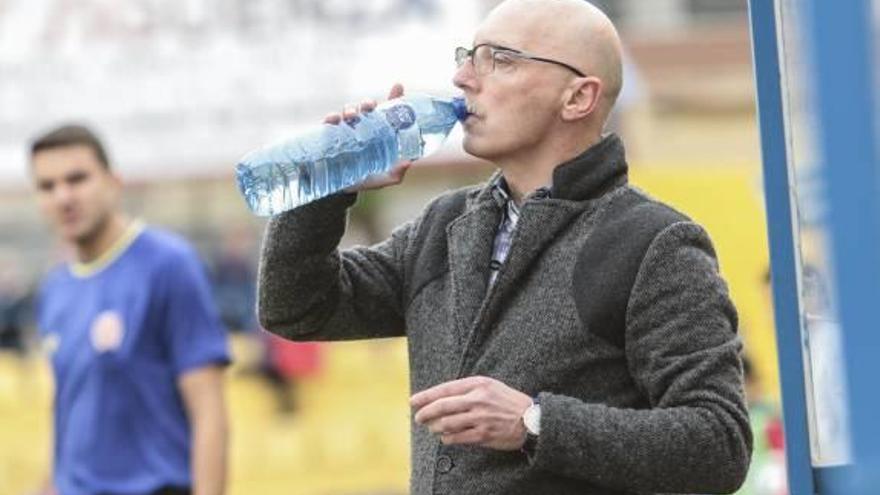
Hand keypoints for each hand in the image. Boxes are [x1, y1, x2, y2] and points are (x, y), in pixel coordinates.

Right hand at [322, 83, 412, 192]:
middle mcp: (364, 127)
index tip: (398, 87)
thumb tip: (408, 162)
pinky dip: (332, 118)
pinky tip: (333, 120)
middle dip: (368, 103)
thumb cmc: (367, 179)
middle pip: (367, 107)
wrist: (341, 190)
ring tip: (351, 116)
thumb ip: (397, 172)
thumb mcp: (384, 178)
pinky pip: (330, 122)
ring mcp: (347, 130)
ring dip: (351, 109)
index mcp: (380, 133)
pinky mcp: (330, 135)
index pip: (388, 111)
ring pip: (349, 111)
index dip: (394, 97)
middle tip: (370, 106)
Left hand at [411, 376, 532, 450]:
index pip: (445, 389)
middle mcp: (477, 399)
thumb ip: (468, 388)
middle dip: (425, 413)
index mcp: (478, 384)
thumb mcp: (490, 385)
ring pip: (447, 423)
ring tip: (432, 427)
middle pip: (442, 406)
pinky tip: (445, 437)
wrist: (531, 419)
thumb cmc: (508, 401)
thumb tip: (442, 396)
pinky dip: (447, 438)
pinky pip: (457, 437)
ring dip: (435, 427)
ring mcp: (480, 418)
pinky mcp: (483, 434)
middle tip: (418, 417)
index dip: (426, 396)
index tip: (413, 401)